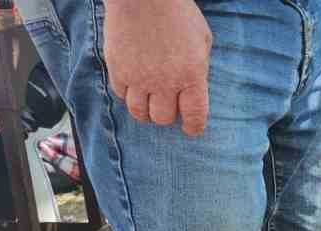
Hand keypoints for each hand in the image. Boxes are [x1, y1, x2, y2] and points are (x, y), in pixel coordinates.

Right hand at [105, 0, 211, 135]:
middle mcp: (165, 81)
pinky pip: (122, 95)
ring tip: (149, 101)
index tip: (191, 128)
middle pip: (163, 118)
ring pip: (139, 113)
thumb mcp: (202, 39)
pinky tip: (134, 85)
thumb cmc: (178, 12)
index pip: (194, 116)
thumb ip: (199, 67)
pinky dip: (128, 94)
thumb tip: (194, 88)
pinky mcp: (118, 69)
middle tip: (168, 107)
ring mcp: (139, 77)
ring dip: (146, 111)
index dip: (193, 127)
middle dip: (168, 115)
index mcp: (191, 75)